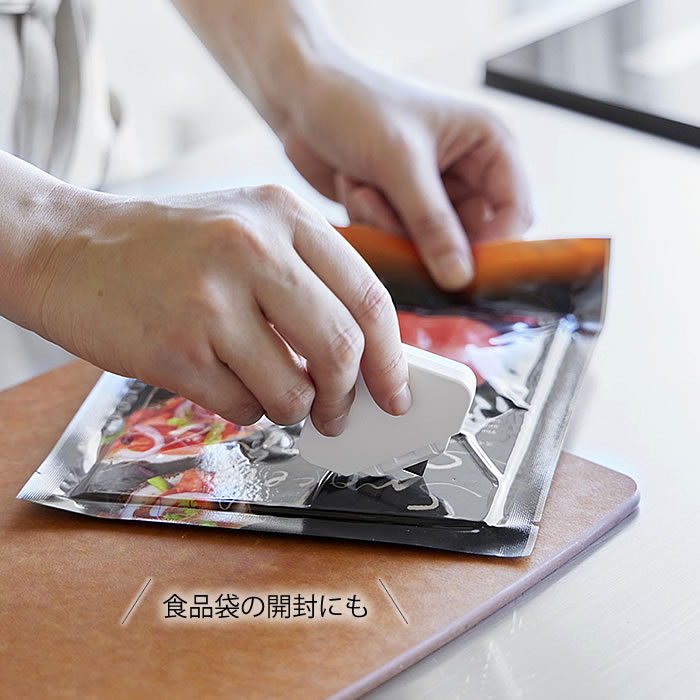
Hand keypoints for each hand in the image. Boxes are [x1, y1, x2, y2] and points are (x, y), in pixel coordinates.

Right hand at [40, 184, 409, 434]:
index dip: (391, 357)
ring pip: (294, 391)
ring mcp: (211, 299)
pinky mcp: (175, 349)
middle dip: (346, 397)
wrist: (67, 247)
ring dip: (289, 408)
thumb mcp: (246, 230)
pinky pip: (243, 407)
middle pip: (341, 348)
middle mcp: (252, 248)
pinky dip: (243, 408)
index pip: (369, 297)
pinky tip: (219, 381)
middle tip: (337, 414)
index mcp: (282, 214)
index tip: (396, 393)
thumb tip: (363, 356)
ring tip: (263, 389)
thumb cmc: (166, 247)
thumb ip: (307, 280)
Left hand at [279, 59, 532, 290]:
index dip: (493, 246)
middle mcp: (466, 173)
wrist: (299, 97)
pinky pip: (397, 241)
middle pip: (469, 238)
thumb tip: (459, 279)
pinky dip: (371, 222)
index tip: (459, 271)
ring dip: (389, 226)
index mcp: (487, 145)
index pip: (515, 212)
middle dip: (425, 237)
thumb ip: (432, 223)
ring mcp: (430, 194)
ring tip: (363, 188)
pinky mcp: (399, 209)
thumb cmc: (355, 106)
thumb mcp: (400, 162)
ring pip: (428, 246)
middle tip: (389, 219)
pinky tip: (352, 186)